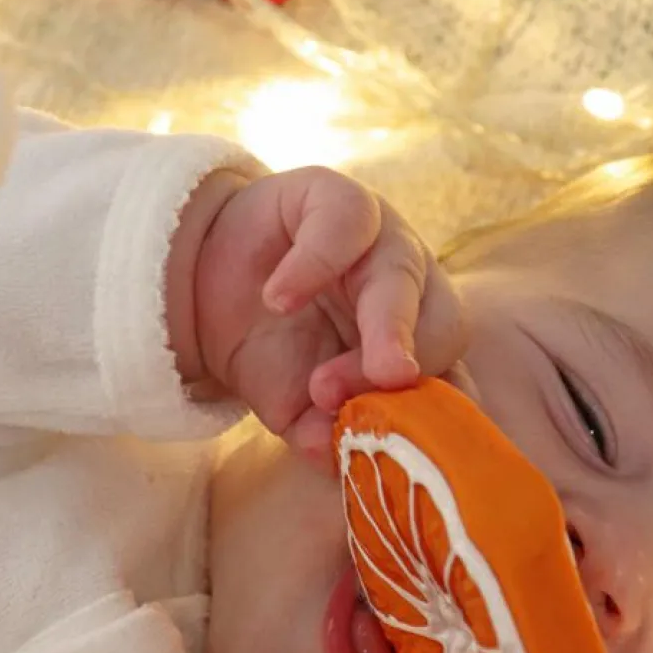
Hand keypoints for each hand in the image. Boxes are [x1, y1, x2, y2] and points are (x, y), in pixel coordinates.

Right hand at [172, 166, 463, 458]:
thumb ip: (319, 431)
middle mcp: (411, 289)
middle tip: (366, 400)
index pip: (451, 378)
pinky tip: (279, 298)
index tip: (407, 449)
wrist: (201, 290)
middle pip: (443, 323)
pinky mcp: (335, 194)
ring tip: (323, 380)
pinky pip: (347, 222)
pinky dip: (314, 264)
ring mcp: (379, 237)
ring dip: (379, 328)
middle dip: (406, 370)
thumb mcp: (291, 406)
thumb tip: (333, 458)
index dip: (435, 416)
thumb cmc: (264, 349)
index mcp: (415, 343)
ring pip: (404, 273)